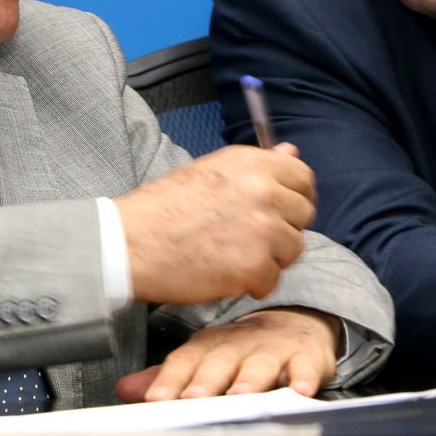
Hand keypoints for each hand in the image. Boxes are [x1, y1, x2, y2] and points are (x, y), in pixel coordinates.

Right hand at [116, 143, 315, 303]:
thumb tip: (291, 152)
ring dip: (269, 258)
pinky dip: (252, 283)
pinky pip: (271, 279)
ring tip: (232, 256)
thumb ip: (258, 166)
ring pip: (292, 249)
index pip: (304, 178)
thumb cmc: (165, 208)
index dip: (297, 196)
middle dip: (284, 229)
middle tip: (251, 238)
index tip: (284, 211)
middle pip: (303, 215)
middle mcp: (263, 191)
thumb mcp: (213, 171)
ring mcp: (262, 229)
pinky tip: (225, 274)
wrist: (132, 242)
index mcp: (252, 163)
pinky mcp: (254, 265)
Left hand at [116, 307, 338, 401]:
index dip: (170, 379)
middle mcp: (239, 345)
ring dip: (250, 380)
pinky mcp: (305, 356)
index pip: (185, 361)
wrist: (294, 321)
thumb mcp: (204, 357)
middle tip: (193, 398)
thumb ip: (170, 376)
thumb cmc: (243, 348)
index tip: (156, 398)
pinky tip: (300, 390)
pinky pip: (306, 367)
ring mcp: (272, 350)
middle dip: (206, 381)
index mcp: (210, 346)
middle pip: (220, 362)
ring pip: (260, 365)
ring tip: (240, 394)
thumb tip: (126, 390)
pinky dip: (304, 378)